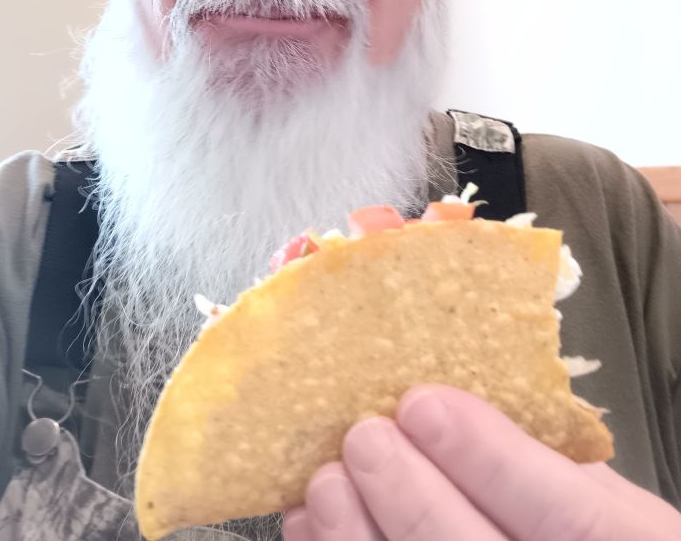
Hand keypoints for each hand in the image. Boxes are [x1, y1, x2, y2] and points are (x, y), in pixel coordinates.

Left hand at [282, 385, 679, 539]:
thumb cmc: (594, 536)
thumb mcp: (605, 496)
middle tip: (364, 437)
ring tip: (328, 481)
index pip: (566, 513)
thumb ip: (550, 455)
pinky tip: (314, 528)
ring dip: (363, 539)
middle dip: (412, 497)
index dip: (492, 461)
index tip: (422, 404)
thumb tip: (455, 394)